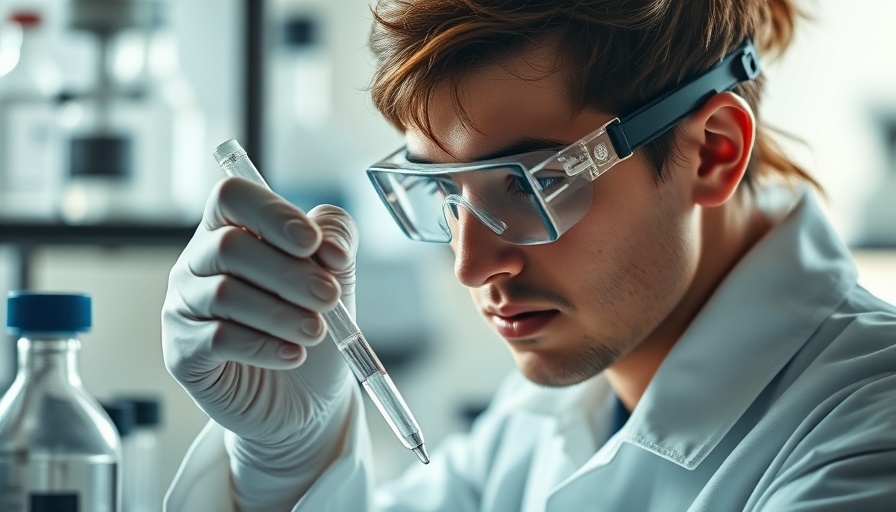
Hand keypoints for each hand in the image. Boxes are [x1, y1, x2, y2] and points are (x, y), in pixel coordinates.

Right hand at [162, 177, 359, 445]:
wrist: (308, 398)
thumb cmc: (313, 325)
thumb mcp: (338, 278)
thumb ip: (337, 241)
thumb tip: (328, 242)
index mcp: (232, 231)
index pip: (232, 196)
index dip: (272, 213)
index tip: (313, 244)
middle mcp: (199, 263)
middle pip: (230, 246)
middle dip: (289, 273)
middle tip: (329, 299)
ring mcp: (184, 307)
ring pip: (224, 294)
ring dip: (281, 313)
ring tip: (316, 332)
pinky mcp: (182, 352)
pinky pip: (217, 339)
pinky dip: (264, 347)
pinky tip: (293, 355)